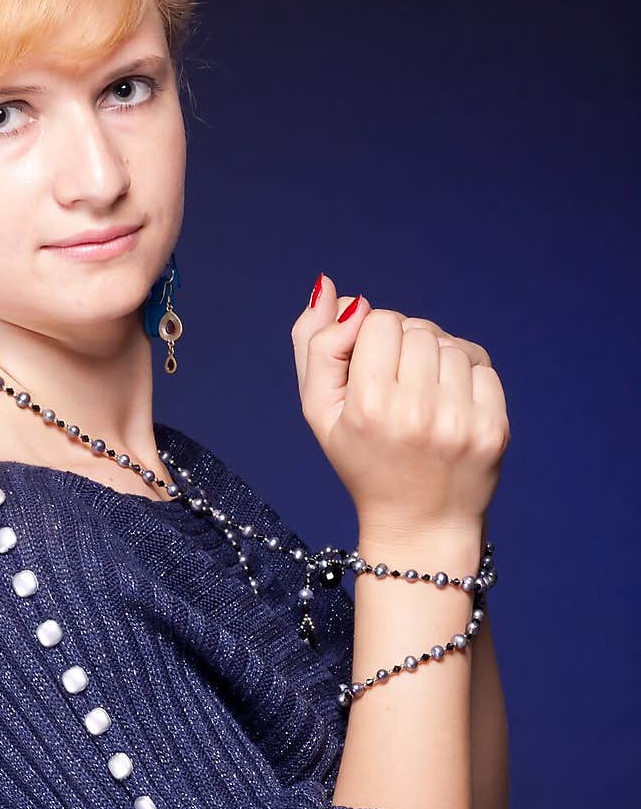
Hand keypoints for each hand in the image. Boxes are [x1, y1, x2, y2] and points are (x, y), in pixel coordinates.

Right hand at [291, 277, 509, 531]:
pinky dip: (465, 376)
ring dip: (435, 360)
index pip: (379, 320)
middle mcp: (416, 411)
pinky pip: (481, 364)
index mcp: (368, 405)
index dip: (371, 342)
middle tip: (397, 390)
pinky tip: (450, 405)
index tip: (370, 376)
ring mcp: (460, 420)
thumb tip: (330, 284)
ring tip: (423, 397)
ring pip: (449, 343)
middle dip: (404, 349)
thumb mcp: (319, 409)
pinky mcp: (493, 427)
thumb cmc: (363, 460)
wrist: (419, 523)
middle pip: (416, 327)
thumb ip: (315, 344)